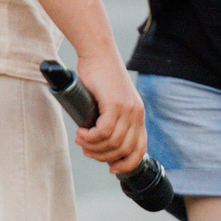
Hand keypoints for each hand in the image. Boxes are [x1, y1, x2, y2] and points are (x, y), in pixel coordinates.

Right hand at [70, 51, 147, 174]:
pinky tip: (82, 133)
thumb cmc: (99, 75)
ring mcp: (127, 109)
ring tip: (81, 139)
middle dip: (103, 156)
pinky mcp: (115, 103)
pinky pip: (104, 131)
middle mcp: (136, 114)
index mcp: (137, 116)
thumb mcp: (110, 100)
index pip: (139, 149)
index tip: (111, 167)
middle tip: (86, 149)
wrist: (98, 53)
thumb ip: (110, 117)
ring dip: (93, 146)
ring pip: (113, 143)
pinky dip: (91, 137)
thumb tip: (98, 139)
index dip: (127, 163)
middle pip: (124, 150)